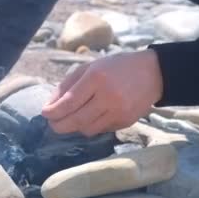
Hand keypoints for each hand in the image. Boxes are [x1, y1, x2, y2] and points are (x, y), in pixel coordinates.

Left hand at [41, 50, 162, 136]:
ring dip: (74, 127)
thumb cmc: (116, 67)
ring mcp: (119, 111)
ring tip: (70, 119)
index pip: (69, 102)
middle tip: (52, 123)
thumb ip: (68, 85)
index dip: (54, 111)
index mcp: (97, 78)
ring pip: (87, 129)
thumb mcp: (90, 67)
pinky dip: (90, 126)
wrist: (154, 73)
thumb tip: (50, 105)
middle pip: (76, 120)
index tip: (44, 113)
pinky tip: (90, 117)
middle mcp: (108, 96)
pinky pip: (101, 130)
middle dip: (59, 125)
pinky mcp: (126, 122)